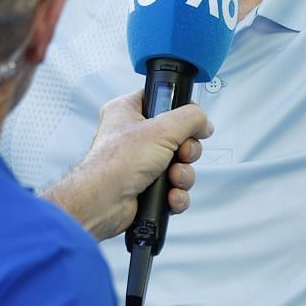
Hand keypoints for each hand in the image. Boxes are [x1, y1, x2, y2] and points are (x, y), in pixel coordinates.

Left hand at [44, 92, 212, 240]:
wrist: (102, 204)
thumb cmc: (115, 164)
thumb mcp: (161, 129)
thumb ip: (189, 118)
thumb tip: (203, 121)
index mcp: (128, 112)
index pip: (161, 101)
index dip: (181, 111)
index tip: (192, 121)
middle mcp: (134, 137)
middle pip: (178, 137)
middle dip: (186, 151)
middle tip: (181, 153)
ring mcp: (140, 164)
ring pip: (179, 165)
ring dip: (183, 175)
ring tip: (172, 178)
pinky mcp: (146, 188)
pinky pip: (174, 189)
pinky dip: (177, 194)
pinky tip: (170, 196)